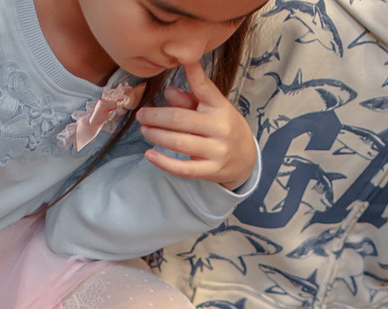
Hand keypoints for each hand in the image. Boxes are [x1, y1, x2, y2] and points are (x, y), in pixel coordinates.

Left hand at [139, 61, 258, 189]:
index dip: (193, 73)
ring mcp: (217, 150)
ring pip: (179, 143)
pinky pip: (183, 168)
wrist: (246, 159)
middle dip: (156, 116)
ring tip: (144, 129)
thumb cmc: (223, 128)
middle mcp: (220, 127)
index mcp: (220, 107)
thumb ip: (190, 100)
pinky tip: (149, 154)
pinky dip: (163, 162)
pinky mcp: (211, 170)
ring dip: (156, 136)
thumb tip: (168, 91)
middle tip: (141, 114)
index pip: (204, 87)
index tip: (181, 58)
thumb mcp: (212, 110)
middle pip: (180, 119)